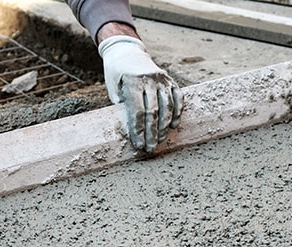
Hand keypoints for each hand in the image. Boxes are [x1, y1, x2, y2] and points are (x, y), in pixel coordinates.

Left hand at [98, 35, 181, 152]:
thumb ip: (123, 107)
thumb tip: (133, 130)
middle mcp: (149, 80)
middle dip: (152, 133)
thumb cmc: (116, 75)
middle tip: (150, 148)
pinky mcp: (170, 80)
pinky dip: (177, 113)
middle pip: (153, 111)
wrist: (126, 52)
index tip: (139, 145)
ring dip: (164, 126)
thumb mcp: (114, 90)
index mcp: (132, 82)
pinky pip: (178, 98)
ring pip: (168, 106)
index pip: (138, 111)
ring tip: (160, 140)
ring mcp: (162, 79)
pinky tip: (173, 126)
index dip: (139, 130)